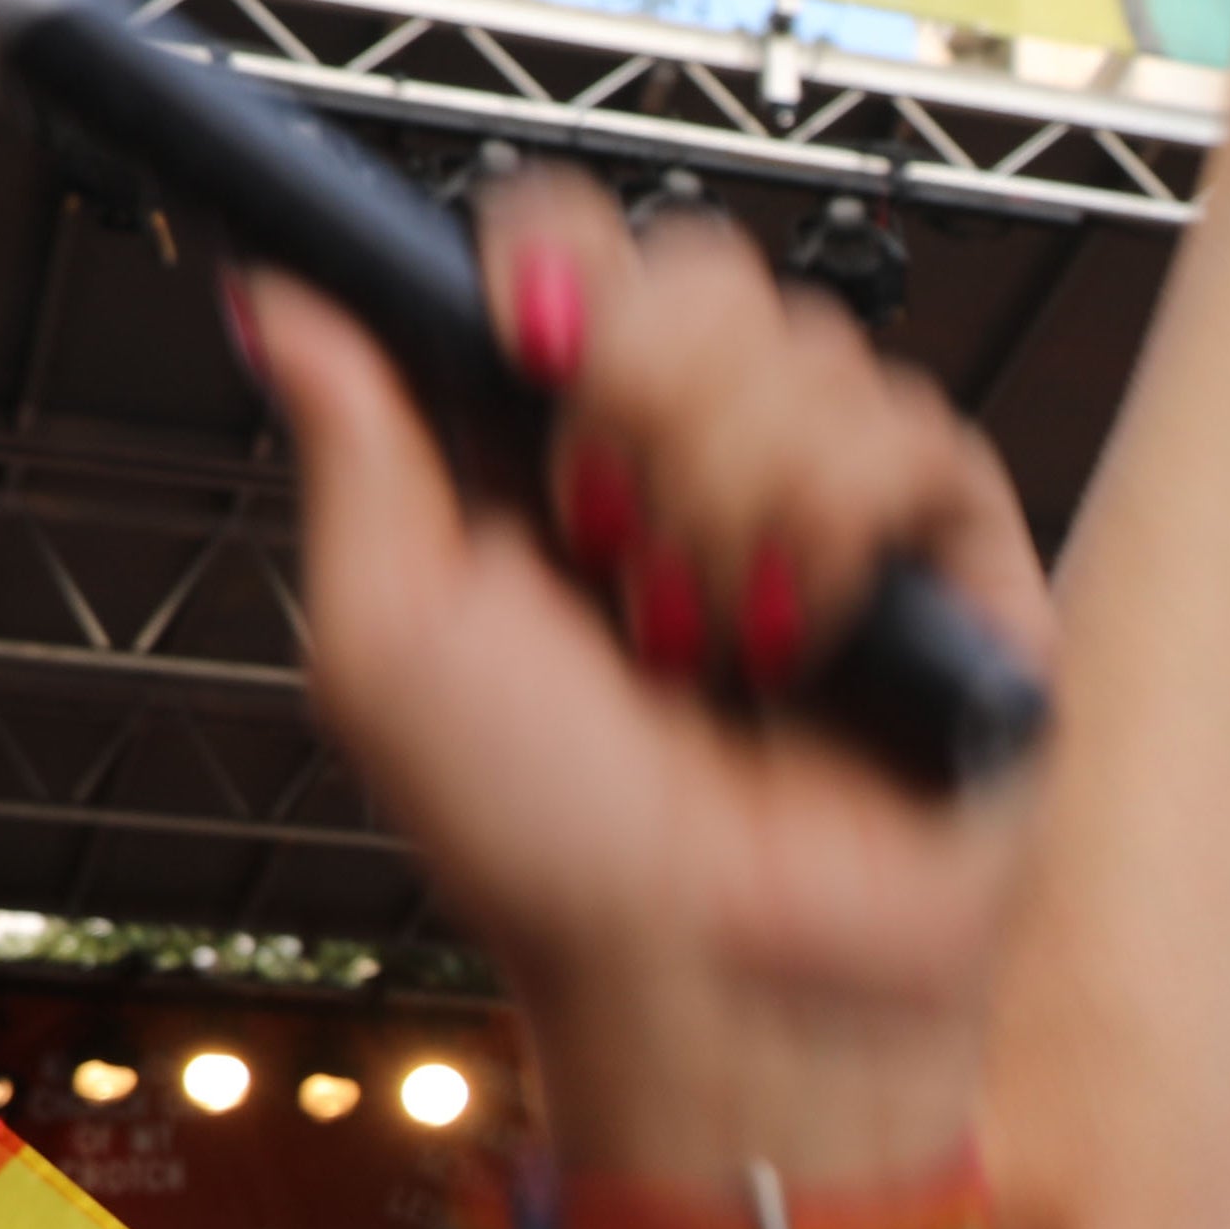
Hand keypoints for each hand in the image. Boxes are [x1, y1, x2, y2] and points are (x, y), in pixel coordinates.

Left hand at [268, 168, 1036, 1186]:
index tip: (515, 330)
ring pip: (807, 346)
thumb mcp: (388, 645)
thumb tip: (279, 292)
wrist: (705, 980)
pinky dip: (830, 537)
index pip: (575, 248)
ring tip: (694, 639)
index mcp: (560, 451)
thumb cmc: (551, 850)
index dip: (548, 253)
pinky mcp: (950, 558)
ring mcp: (833, 502)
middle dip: (634, 387)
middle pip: (700, 263)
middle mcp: (700, 457)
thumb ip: (353, 449)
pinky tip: (792, 646)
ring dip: (721, 497)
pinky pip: (910, 436)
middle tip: (596, 533)